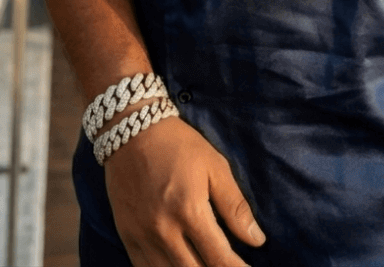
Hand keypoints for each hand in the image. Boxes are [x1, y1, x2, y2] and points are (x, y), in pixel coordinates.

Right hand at [103, 114, 265, 266]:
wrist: (130, 130)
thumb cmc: (178, 145)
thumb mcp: (214, 166)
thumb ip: (235, 206)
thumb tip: (257, 240)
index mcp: (190, 211)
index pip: (219, 259)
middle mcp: (164, 231)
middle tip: (228, 266)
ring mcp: (142, 236)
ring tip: (206, 265)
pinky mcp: (126, 236)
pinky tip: (178, 266)